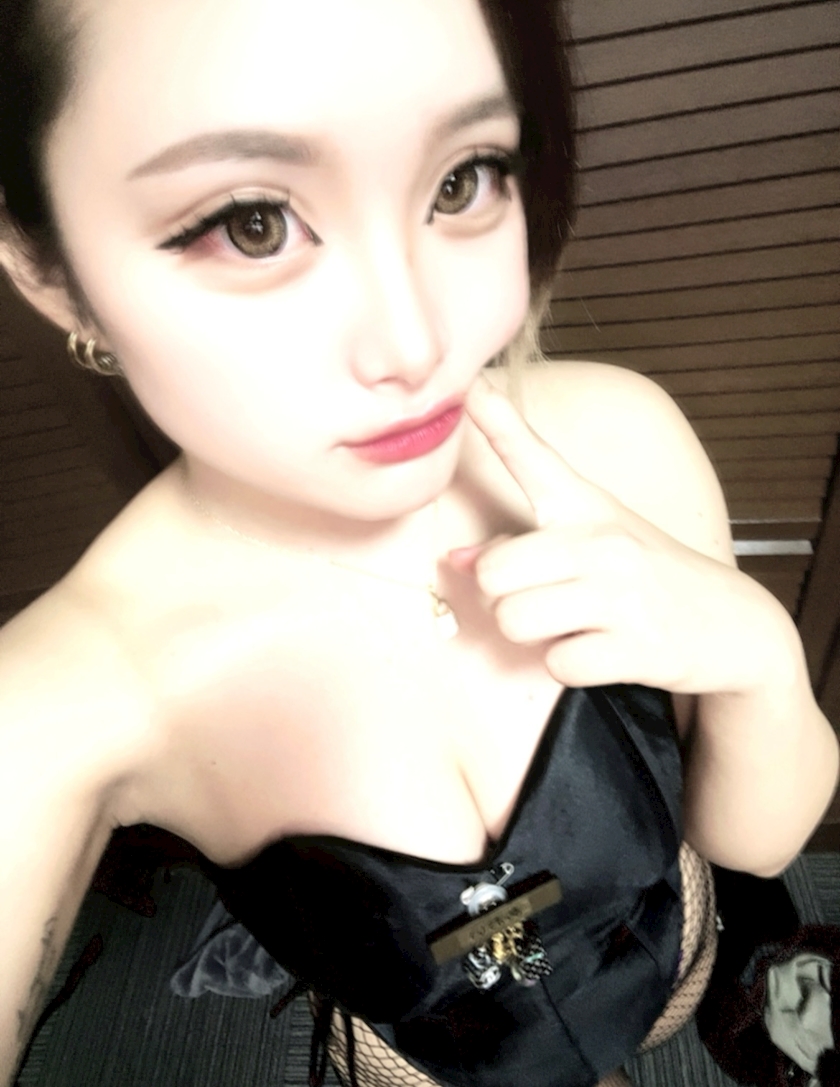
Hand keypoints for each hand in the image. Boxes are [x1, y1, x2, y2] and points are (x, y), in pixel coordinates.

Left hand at [449, 372, 791, 693]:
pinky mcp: (637, 645)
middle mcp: (603, 541)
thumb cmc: (650, 578)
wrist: (738, 625)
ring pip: (513, 620)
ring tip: (573, 626)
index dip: (498, 422)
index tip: (472, 385)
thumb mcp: (595, 546)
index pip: (534, 458)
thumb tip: (456, 560)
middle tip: (542, 600)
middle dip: (503, 597)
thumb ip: (522, 549)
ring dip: (533, 635)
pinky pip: (558, 663)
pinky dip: (572, 666)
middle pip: (493, 572)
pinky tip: (603, 650)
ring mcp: (622, 593)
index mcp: (588, 508)